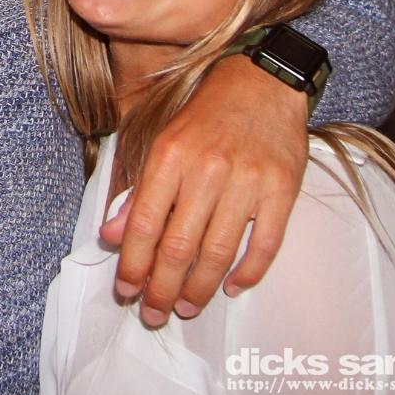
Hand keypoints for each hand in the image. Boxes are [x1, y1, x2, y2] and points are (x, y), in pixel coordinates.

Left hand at [101, 55, 307, 325]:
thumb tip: (111, 236)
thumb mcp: (159, 140)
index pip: (143, 224)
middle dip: (162, 287)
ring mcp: (247, 180)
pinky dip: (249, 272)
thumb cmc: (204, 114)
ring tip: (187, 307)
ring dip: (200, 288)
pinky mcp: (283, 187)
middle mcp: (206, 169)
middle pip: (179, 246)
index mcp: (169, 155)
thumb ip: (136, 190)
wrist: (261, 80)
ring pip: (219, 251)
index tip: (126, 292)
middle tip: (154, 314)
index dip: (133, 264)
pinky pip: (266, 243)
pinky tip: (232, 287)